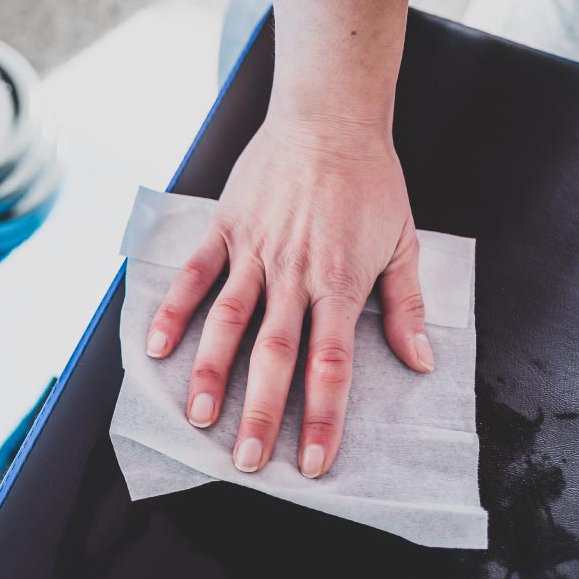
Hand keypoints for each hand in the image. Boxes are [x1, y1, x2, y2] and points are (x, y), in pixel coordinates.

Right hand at [144, 114, 432, 477]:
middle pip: (275, 356)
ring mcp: (255, 252)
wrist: (330, 116)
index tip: (314, 462)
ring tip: (197, 418)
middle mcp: (294, 275)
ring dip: (211, 373)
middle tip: (246, 461)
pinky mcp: (227, 229)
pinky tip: (157, 348)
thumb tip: (420, 362)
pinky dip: (174, 311)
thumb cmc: (370, 180)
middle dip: (261, 413)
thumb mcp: (403, 242)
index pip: (330, 365)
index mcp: (340, 283)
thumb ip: (405, 307)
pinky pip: (195, 276)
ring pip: (228, 323)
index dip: (323, 418)